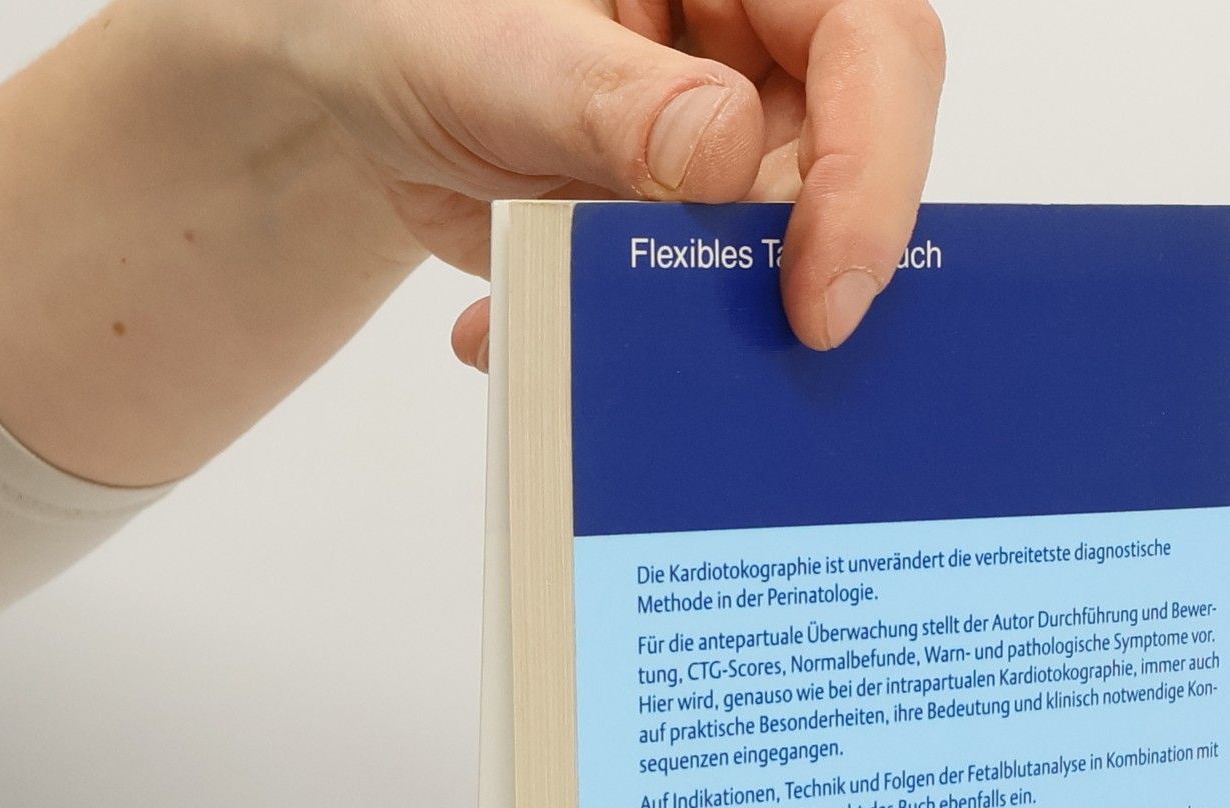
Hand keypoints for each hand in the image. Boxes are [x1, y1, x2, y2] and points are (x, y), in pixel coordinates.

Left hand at [261, 0, 946, 361]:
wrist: (354, 80)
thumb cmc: (411, 13)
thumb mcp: (493, 43)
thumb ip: (609, 99)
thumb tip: (729, 154)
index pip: (874, 48)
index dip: (872, 173)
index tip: (822, 294)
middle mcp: (760, 47)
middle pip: (856, 165)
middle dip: (797, 270)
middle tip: (744, 352)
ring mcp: (736, 146)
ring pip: (785, 257)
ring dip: (700, 325)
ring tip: (603, 345)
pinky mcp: (694, 229)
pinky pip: (705, 306)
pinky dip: (627, 343)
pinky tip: (539, 337)